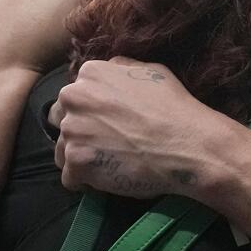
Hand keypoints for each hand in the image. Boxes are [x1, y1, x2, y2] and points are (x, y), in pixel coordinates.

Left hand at [49, 58, 236, 200]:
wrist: (188, 145)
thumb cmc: (174, 108)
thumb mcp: (150, 72)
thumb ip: (120, 69)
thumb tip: (109, 71)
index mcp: (90, 74)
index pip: (73, 96)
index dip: (90, 113)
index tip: (108, 125)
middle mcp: (74, 98)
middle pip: (62, 121)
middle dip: (80, 133)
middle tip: (106, 145)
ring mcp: (73, 130)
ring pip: (63, 151)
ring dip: (81, 158)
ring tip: (108, 165)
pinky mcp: (76, 162)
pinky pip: (70, 178)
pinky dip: (86, 182)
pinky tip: (107, 179)